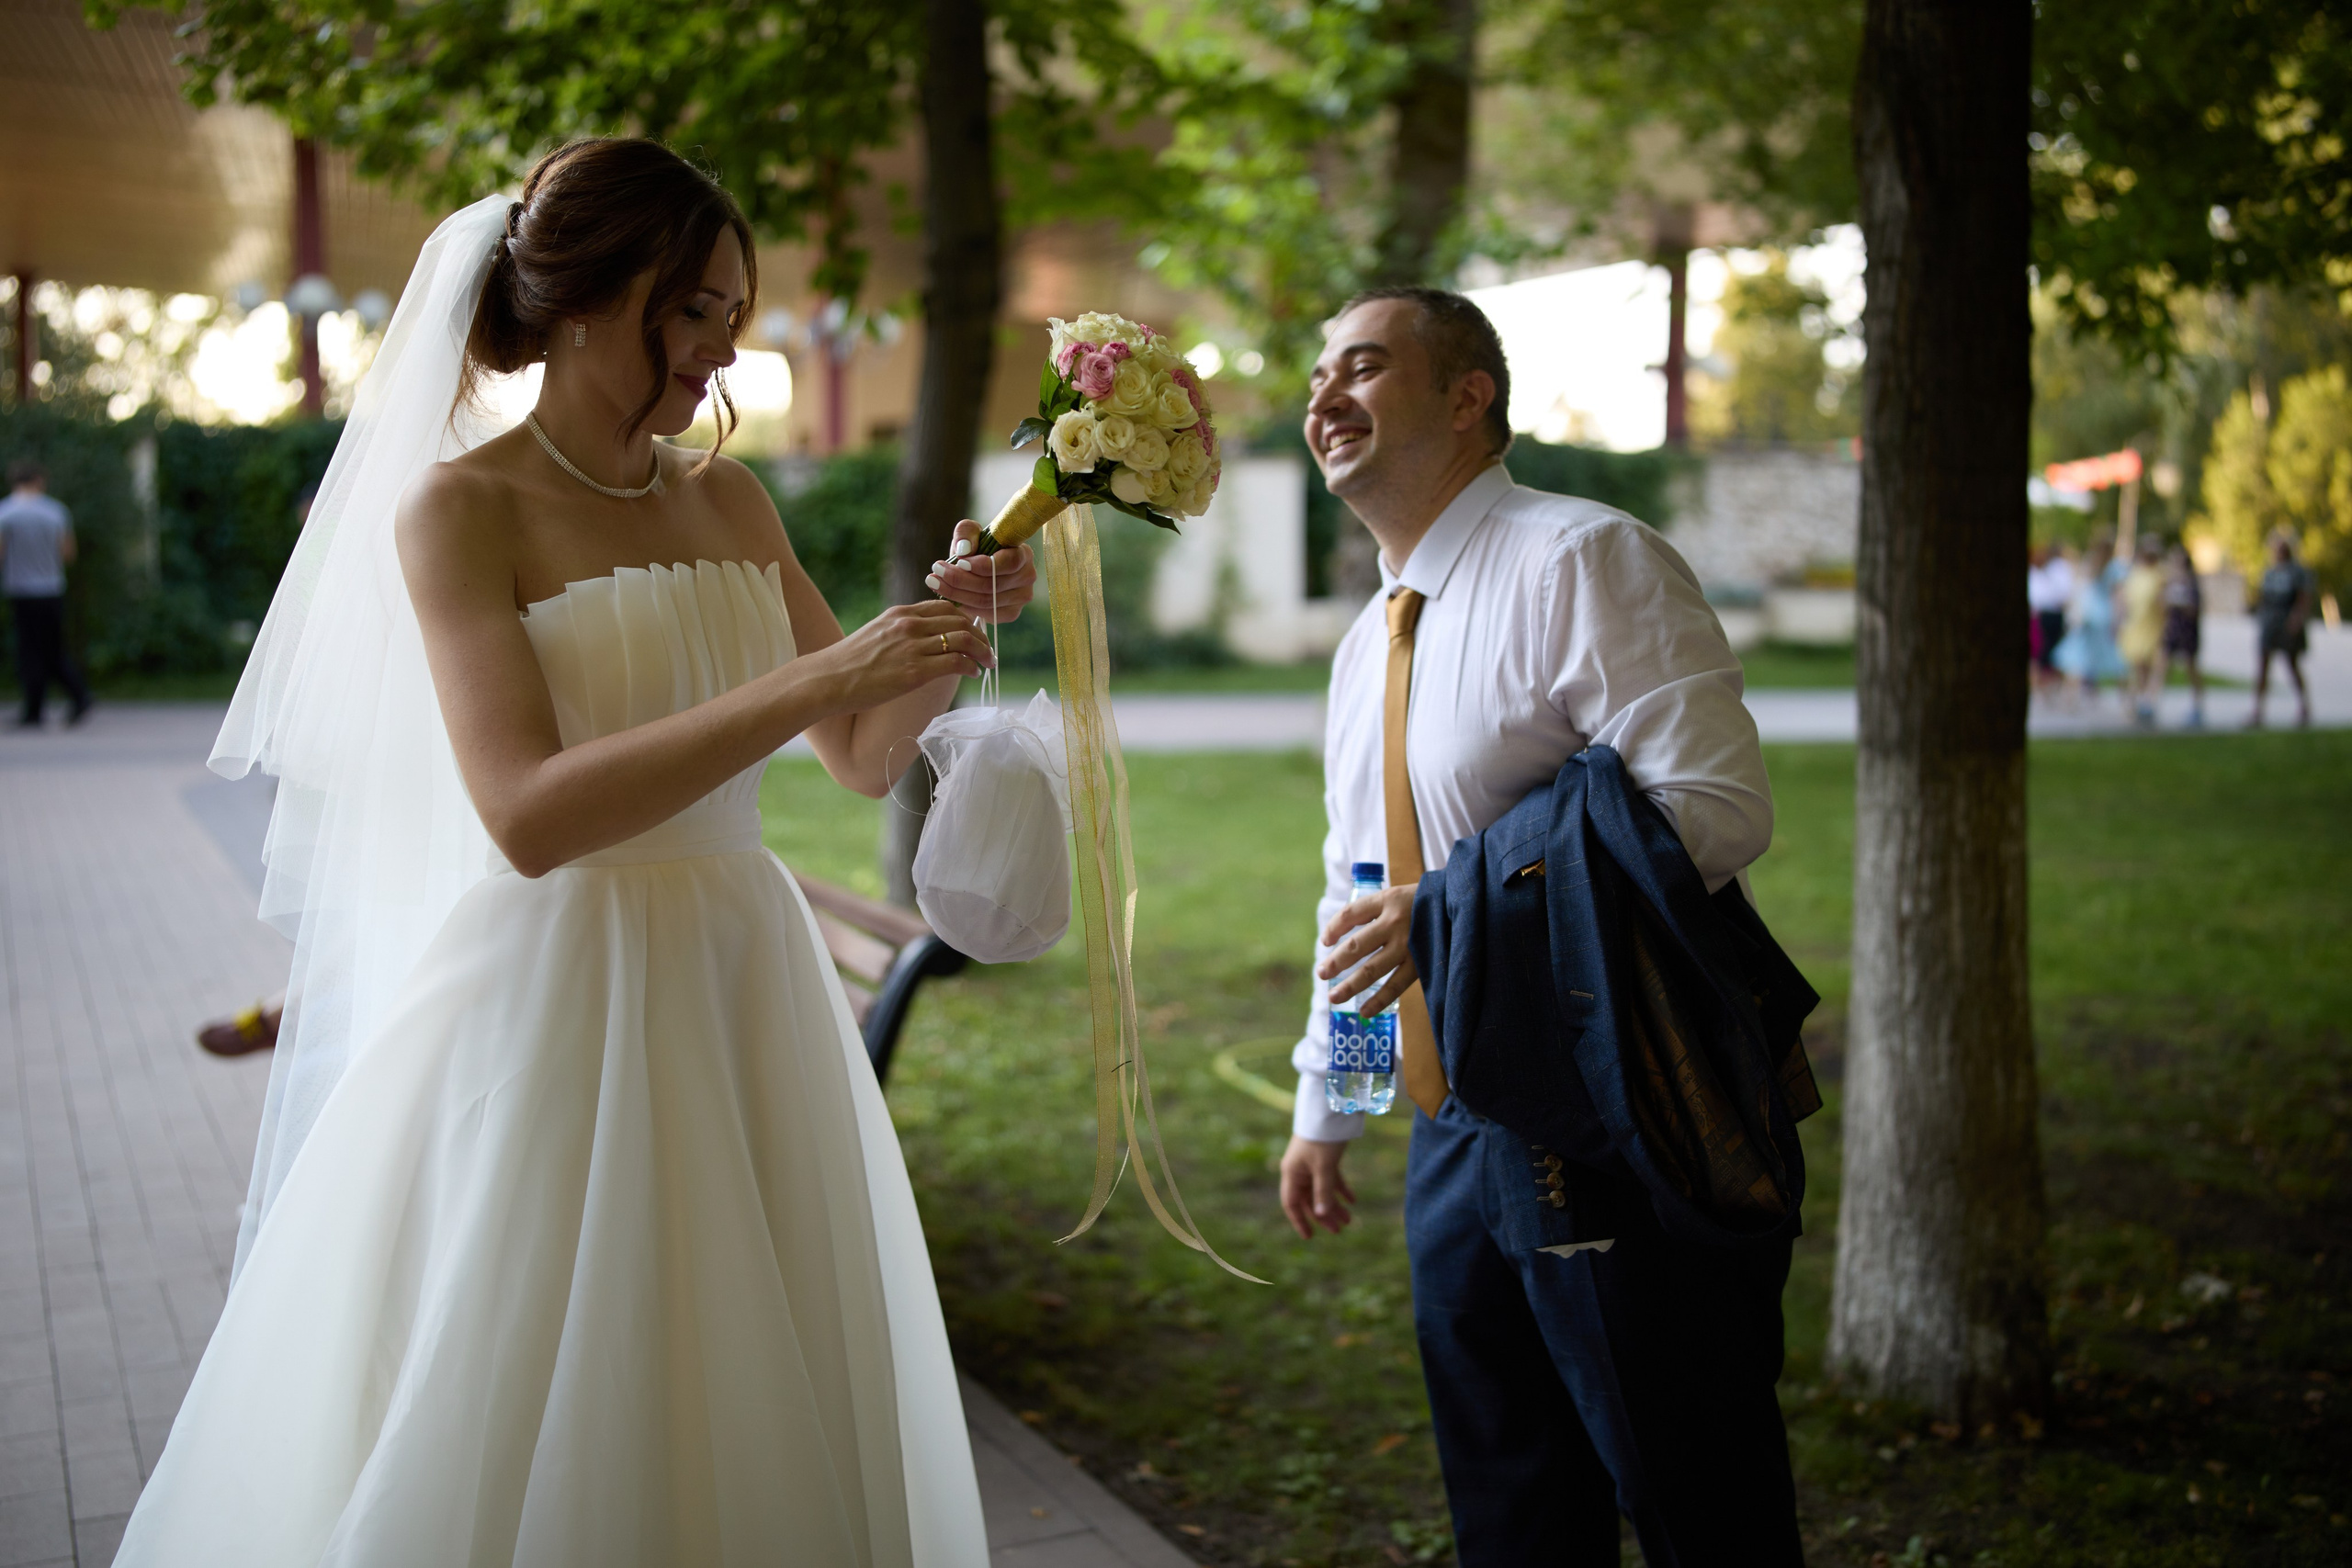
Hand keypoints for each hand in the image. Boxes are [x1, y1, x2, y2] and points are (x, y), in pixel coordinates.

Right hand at [810, 598, 994, 711]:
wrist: (828, 680)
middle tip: (987, 650)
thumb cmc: (849, 664)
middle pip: (960, 620)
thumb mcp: (876, 635)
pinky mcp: (914, 672)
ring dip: (982, 651)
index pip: (945, 608)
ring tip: (987, 662)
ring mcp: (912, 647)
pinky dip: (971, 666)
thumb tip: (922, 641)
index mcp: (900, 614)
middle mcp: (908, 625)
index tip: (974, 633)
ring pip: (963, 639)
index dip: (966, 619)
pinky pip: (955, 662)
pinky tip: (973, 673)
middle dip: (980, 635)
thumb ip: (900, 632)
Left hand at [926, 519, 1037, 623]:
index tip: (958, 561)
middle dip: (960, 579)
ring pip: (986, 601)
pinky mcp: (1012, 613)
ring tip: (934, 581)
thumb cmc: (977, 547)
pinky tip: (948, 596)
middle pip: (993, 585)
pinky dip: (965, 605)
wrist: (979, 568)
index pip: (1010, 562)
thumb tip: (964, 550)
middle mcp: (1028, 576)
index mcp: (1023, 553)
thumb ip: (966, 533)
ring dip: (956, 593)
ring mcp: (1022, 598)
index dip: (983, 565)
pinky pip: (985, 613)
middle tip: (936, 570)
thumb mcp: (970, 533)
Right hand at [1279, 1136, 1355, 1238]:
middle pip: (1309, 1199)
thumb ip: (1323, 1192)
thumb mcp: (1324, 1167)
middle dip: (1323, 1216)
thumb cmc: (1322, 1138)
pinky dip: (1341, 1189)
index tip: (1310, 1237)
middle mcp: (1299, 1170)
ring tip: (1350, 1220)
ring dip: (1334, 1205)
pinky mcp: (1324, 1157)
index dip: (1299, 1221)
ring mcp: (1312, 1164)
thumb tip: (1321, 1216)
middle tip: (1339, 1231)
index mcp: (1292, 1173)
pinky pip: (1331, 1179)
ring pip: (1322, 1191)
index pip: (1292, 1203)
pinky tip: (1352, 1200)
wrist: (1330, 1109)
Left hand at [1317, 885, 1417, 1014]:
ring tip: (1333, 997)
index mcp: (1387, 900)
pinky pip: (1396, 985)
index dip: (1333, 927)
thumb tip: (1340, 936)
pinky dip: (1379, 1000)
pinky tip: (1364, 1011)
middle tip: (1321, 973)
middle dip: (1335, 962)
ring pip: (1372, 969)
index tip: (1325, 941)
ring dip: (1350, 985)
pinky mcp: (1421, 963)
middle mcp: (1395, 922)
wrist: (1459, 905)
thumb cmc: (1422, 903)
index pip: (1350, 914)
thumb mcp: (1397, 896)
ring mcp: (1408, 945)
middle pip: (1356, 945)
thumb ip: (1372, 912)